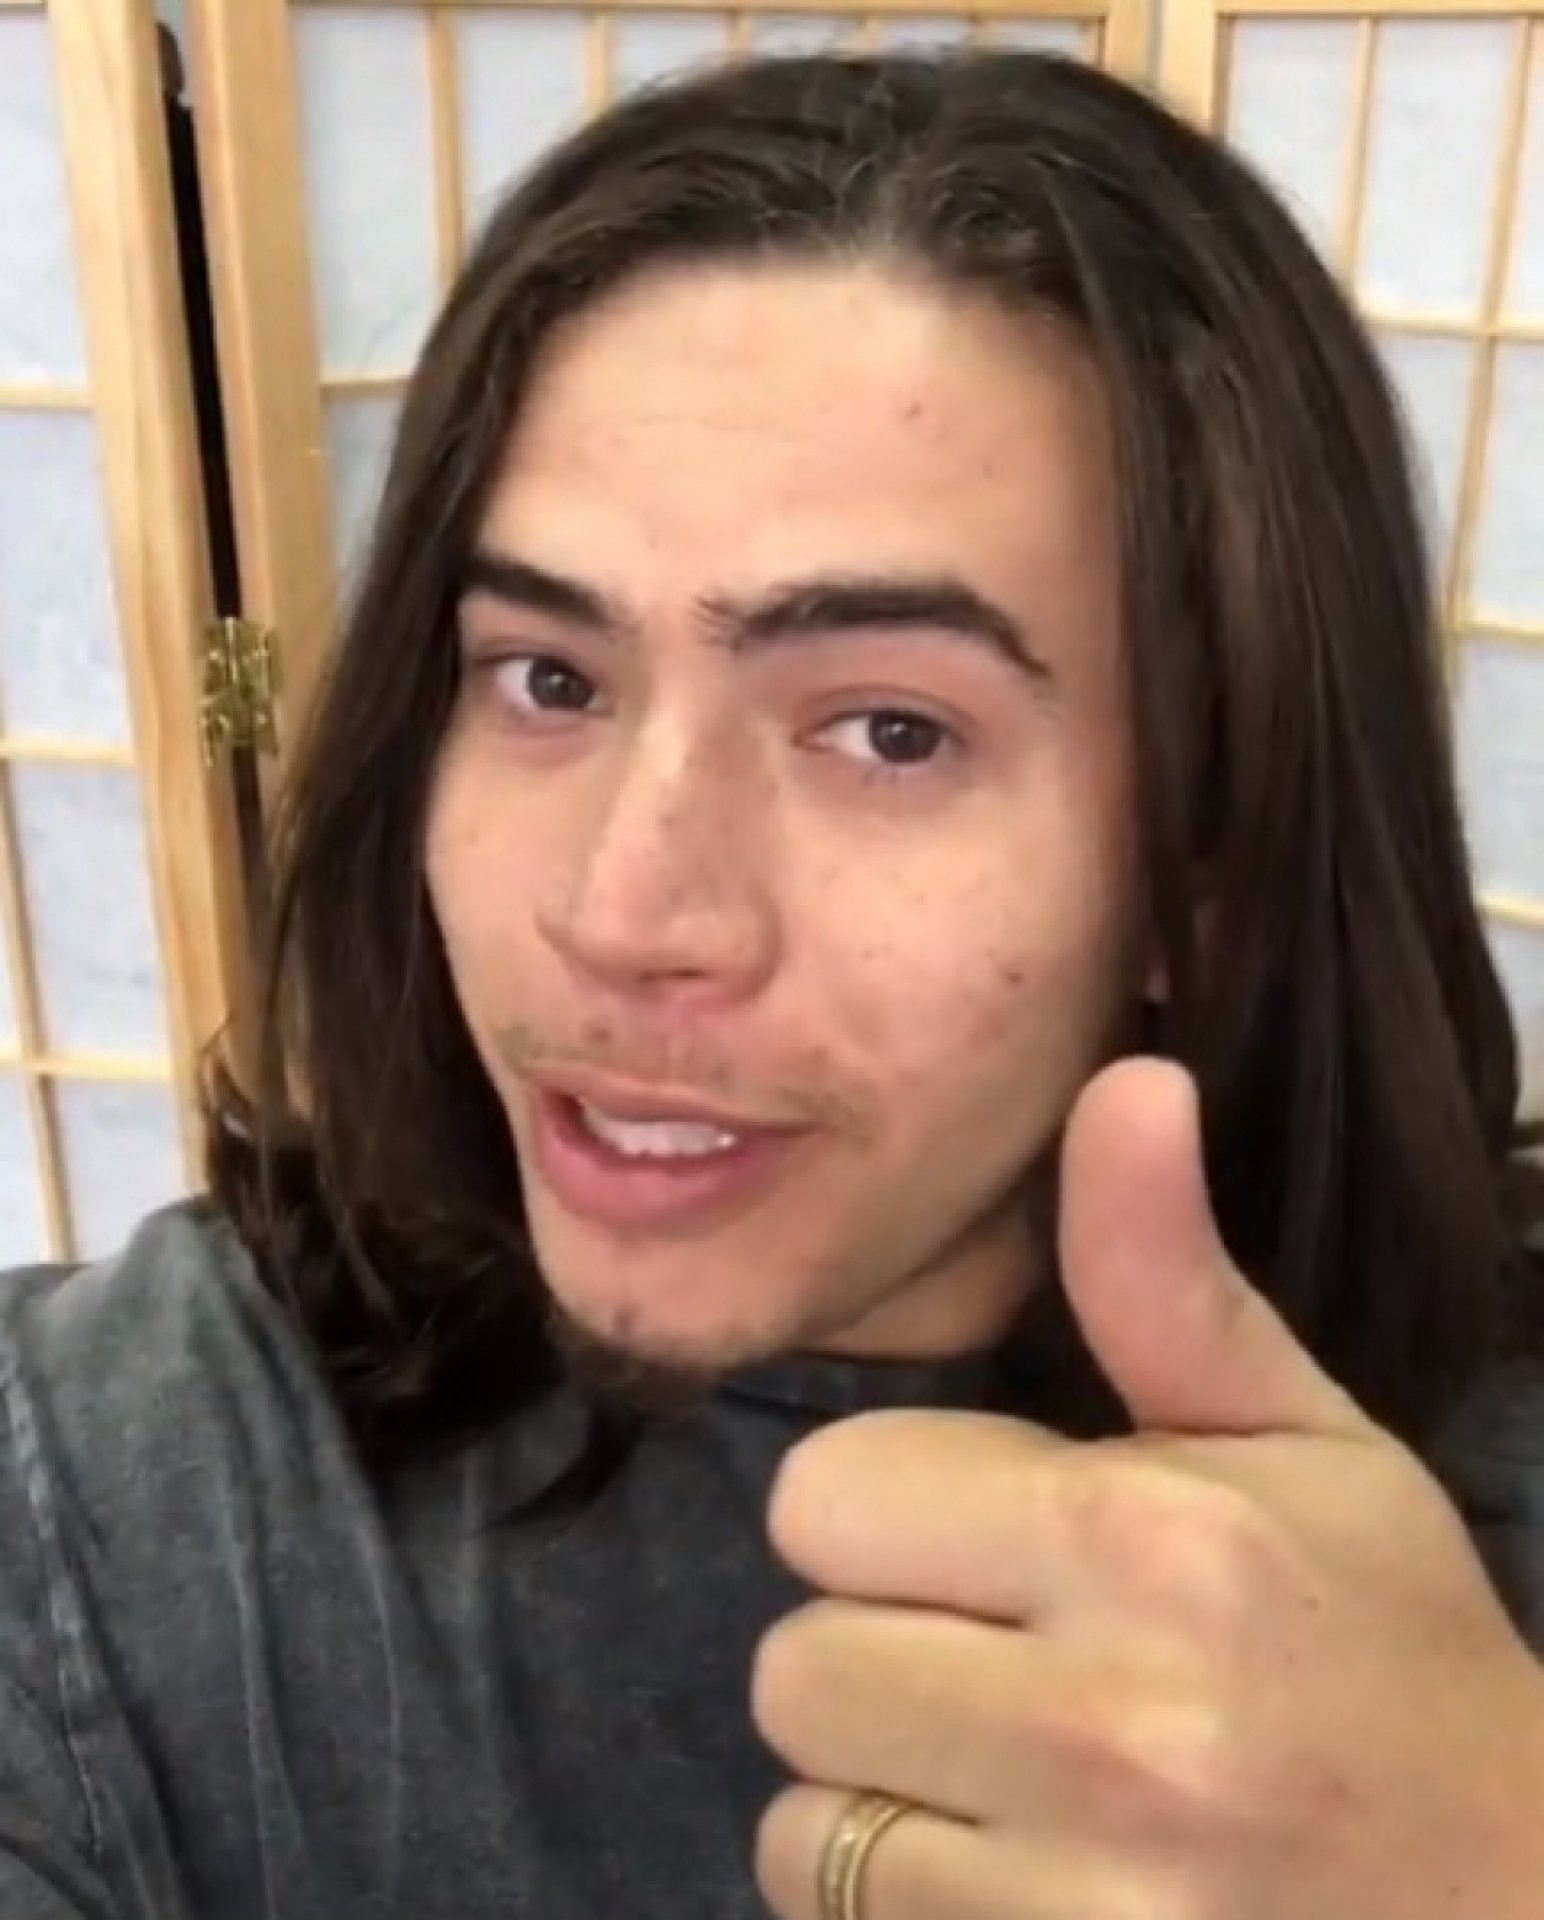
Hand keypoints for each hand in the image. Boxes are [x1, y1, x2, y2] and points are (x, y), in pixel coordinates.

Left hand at [752, 1058, 1543, 1919]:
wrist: (1515, 1908)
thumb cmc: (1391, 1648)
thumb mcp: (1301, 1438)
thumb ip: (1166, 1273)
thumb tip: (1127, 1072)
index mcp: (1151, 1540)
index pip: (824, 1498)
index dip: (892, 1515)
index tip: (988, 1540)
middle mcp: (1112, 1728)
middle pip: (794, 1664)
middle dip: (879, 1651)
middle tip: (1007, 1665)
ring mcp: (1084, 1908)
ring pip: (806, 1816)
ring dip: (881, 1790)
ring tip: (1017, 1780)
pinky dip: (903, 1903)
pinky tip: (1024, 1879)